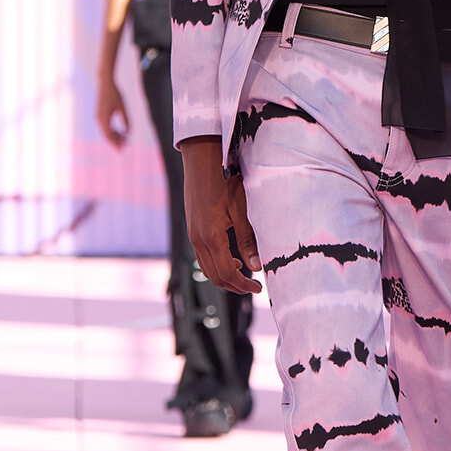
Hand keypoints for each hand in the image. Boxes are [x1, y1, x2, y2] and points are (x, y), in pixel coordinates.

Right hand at [96, 77, 128, 147]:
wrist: (105, 83)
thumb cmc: (115, 94)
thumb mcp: (123, 107)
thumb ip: (126, 120)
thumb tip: (129, 132)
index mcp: (104, 118)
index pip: (109, 135)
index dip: (116, 143)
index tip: (122, 150)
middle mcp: (99, 119)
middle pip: (107, 135)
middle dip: (116, 142)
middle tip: (125, 147)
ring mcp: (99, 117)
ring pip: (106, 131)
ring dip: (115, 136)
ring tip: (125, 140)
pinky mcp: (100, 114)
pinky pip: (106, 126)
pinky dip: (113, 131)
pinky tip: (121, 132)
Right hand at [179, 136, 261, 293]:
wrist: (201, 162)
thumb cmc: (224, 181)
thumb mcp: (241, 210)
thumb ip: (248, 240)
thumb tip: (257, 266)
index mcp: (211, 237)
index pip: (226, 273)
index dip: (242, 285)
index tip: (258, 288)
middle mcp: (198, 239)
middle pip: (214, 276)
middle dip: (234, 286)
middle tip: (253, 286)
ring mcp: (192, 235)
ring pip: (207, 268)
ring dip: (225, 276)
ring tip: (244, 273)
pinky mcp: (192, 229)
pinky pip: (203, 256)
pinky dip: (217, 264)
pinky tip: (231, 258)